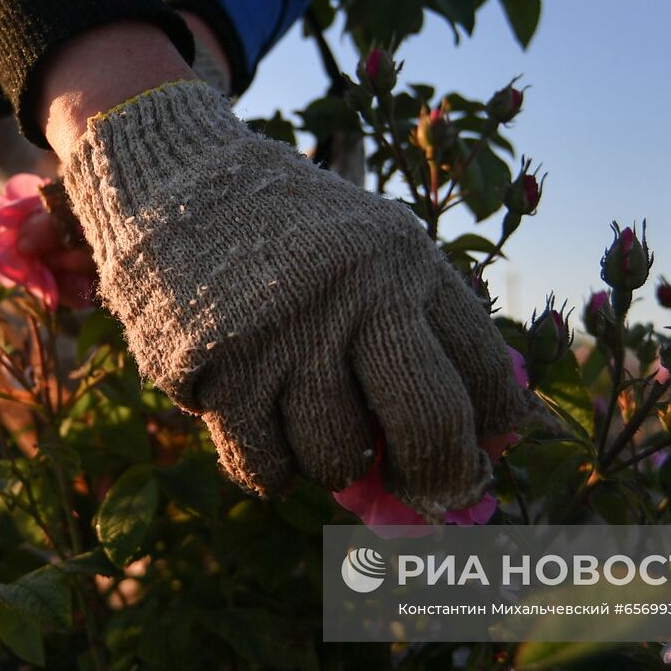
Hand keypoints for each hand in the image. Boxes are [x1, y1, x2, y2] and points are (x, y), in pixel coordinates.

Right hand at [59, 79, 533, 512]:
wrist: (177, 182)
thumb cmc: (293, 239)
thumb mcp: (373, 250)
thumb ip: (425, 331)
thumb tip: (487, 446)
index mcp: (407, 261)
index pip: (484, 372)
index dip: (492, 434)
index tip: (480, 460)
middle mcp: (356, 291)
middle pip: (431, 426)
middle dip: (435, 477)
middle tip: (421, 489)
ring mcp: (285, 330)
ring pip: (338, 459)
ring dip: (333, 463)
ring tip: (313, 420)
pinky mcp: (218, 365)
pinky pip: (267, 467)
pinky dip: (272, 468)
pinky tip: (265, 432)